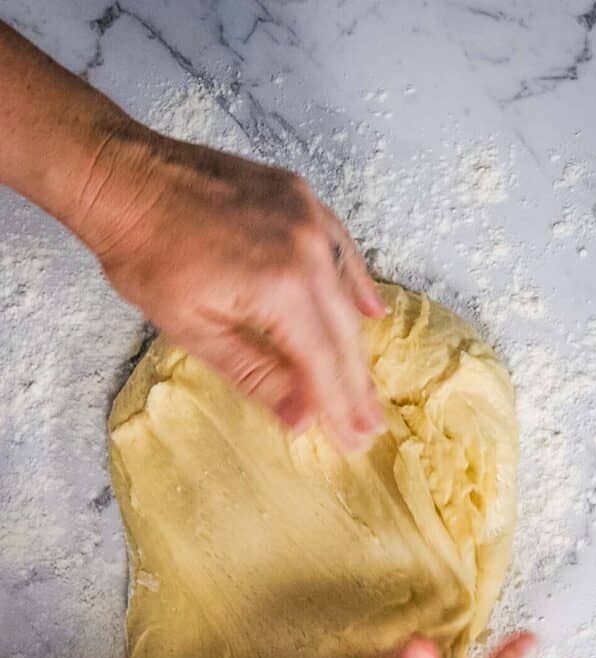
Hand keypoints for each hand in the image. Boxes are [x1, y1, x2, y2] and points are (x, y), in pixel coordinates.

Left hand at [76, 126, 386, 449]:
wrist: (125, 177)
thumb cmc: (146, 255)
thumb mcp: (194, 329)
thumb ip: (256, 374)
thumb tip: (301, 419)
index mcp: (282, 286)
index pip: (322, 362)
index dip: (338, 406)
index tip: (353, 440)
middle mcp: (307, 249)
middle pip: (343, 333)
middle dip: (356, 385)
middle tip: (370, 426)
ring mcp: (308, 217)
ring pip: (344, 294)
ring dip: (355, 343)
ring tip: (365, 387)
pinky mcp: (300, 198)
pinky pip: (341, 248)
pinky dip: (354, 284)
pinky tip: (369, 312)